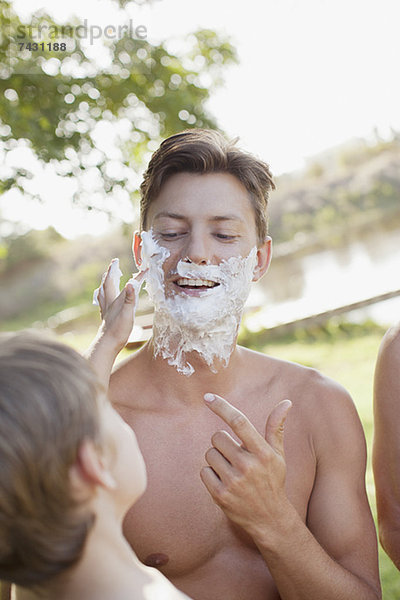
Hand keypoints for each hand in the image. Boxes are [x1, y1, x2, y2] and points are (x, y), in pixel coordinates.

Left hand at [95, 259, 145, 351]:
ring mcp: (106, 308)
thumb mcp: (128, 313)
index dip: (138, 276)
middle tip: (115, 263)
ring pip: (103, 291)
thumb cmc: (118, 330)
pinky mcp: (105, 316)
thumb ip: (129, 298)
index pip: (128, 284)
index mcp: (116, 299)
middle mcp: (109, 302)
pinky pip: (102, 300)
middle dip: (112, 271)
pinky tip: (104, 298)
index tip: (145, 269)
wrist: (107, 344)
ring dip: (106, 281)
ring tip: (106, 276)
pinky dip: (103, 294)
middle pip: (109, 282)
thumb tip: (131, 283)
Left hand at [200, 394, 291, 539]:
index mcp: (262, 453)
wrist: (270, 520)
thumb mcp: (277, 455)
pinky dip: (210, 474)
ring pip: (209, 454)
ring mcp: (233, 482)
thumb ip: (276, 427)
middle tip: (235, 456)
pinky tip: (224, 482)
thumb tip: (286, 402)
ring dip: (217, 459)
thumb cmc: (273, 480)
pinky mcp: (220, 495)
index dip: (222, 407)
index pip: (239, 422)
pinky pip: (204, 471)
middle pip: (217, 437)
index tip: (207, 396)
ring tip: (232, 471)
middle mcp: (248, 466)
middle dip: (223, 443)